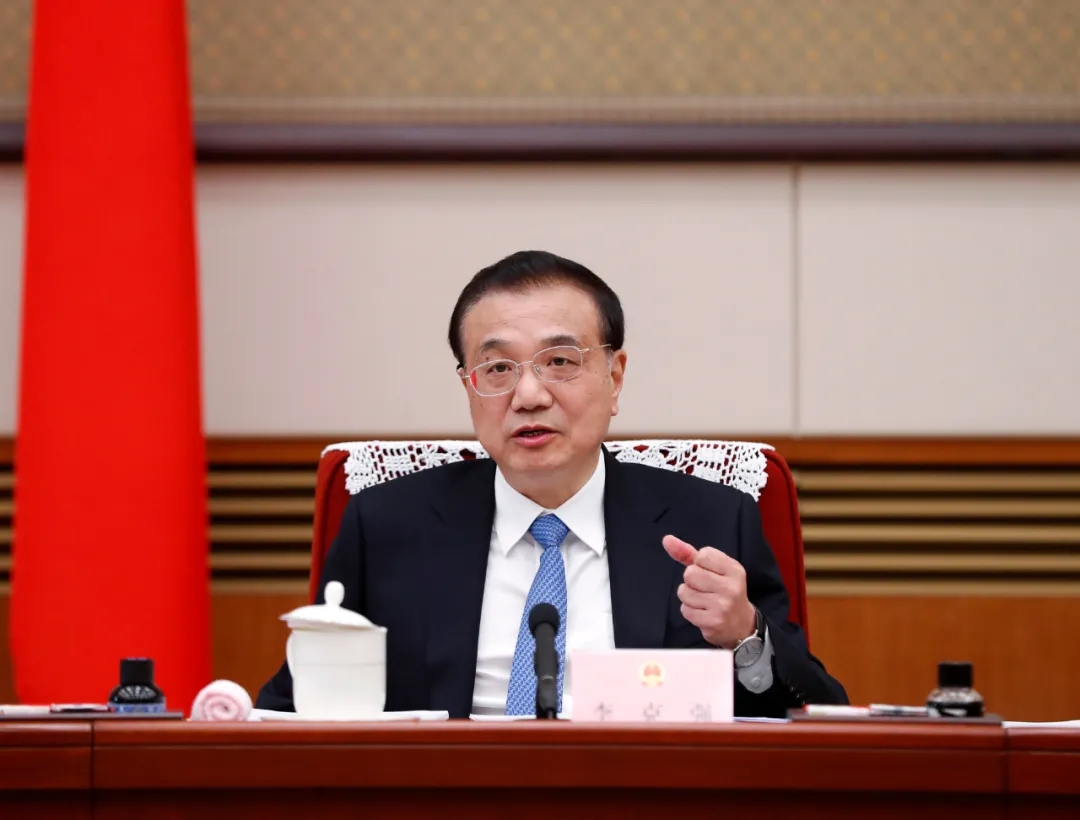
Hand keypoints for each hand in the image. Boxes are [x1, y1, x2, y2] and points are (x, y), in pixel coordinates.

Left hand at [662, 535, 756, 649]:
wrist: (740, 624)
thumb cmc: (723, 591)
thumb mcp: (712, 569)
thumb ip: (689, 553)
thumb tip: (666, 539)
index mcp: (734, 569)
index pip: (703, 555)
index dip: (699, 563)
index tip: (709, 573)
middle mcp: (731, 587)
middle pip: (690, 573)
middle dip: (691, 581)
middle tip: (705, 588)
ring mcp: (723, 606)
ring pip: (684, 592)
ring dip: (688, 596)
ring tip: (703, 601)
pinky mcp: (713, 622)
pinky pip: (685, 610)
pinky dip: (689, 611)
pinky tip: (703, 612)